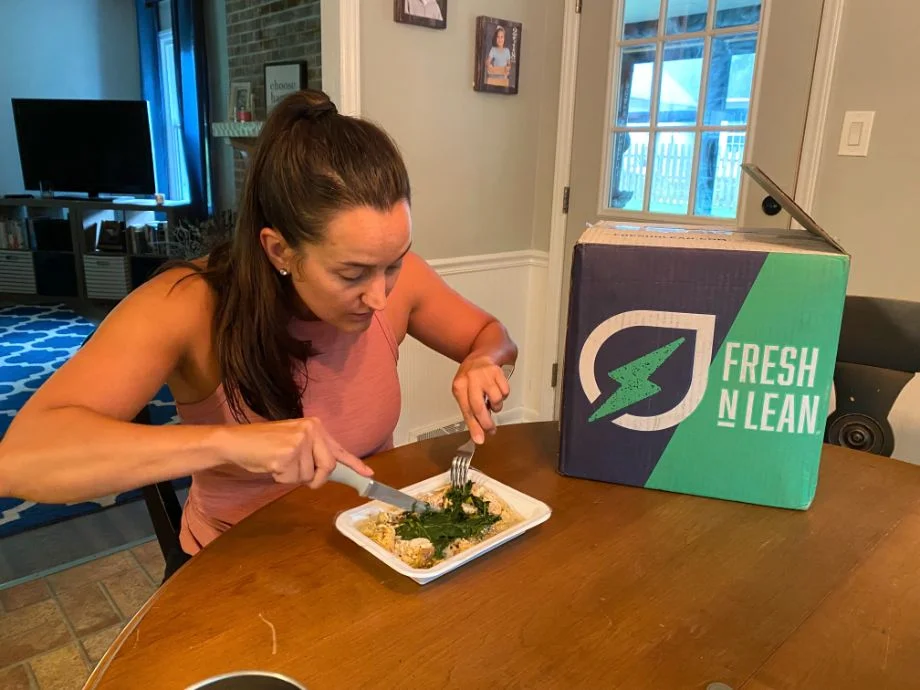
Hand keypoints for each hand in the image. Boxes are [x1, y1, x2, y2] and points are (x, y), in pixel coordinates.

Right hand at [221, 417, 372, 488]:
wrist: (236, 441)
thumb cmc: (264, 444)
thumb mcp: (294, 441)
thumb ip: (314, 453)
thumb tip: (330, 471)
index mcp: (315, 426)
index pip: (339, 449)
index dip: (355, 464)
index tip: (369, 474)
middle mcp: (311, 430)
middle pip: (328, 467)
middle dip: (316, 478)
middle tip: (299, 475)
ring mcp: (299, 442)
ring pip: (308, 476)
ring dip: (292, 476)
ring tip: (277, 462)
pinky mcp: (286, 455)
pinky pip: (292, 479)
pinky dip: (280, 478)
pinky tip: (270, 464)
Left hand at [451, 356, 511, 443]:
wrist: (483, 352)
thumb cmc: (472, 376)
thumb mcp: (464, 390)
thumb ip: (470, 410)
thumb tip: (478, 432)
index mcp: (459, 386)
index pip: (466, 411)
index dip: (474, 427)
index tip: (479, 439)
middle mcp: (471, 379)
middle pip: (479, 408)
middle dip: (486, 423)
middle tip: (490, 429)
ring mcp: (484, 375)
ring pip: (496, 400)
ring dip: (496, 405)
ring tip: (492, 400)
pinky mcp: (497, 372)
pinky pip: (505, 392)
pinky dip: (503, 394)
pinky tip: (497, 389)